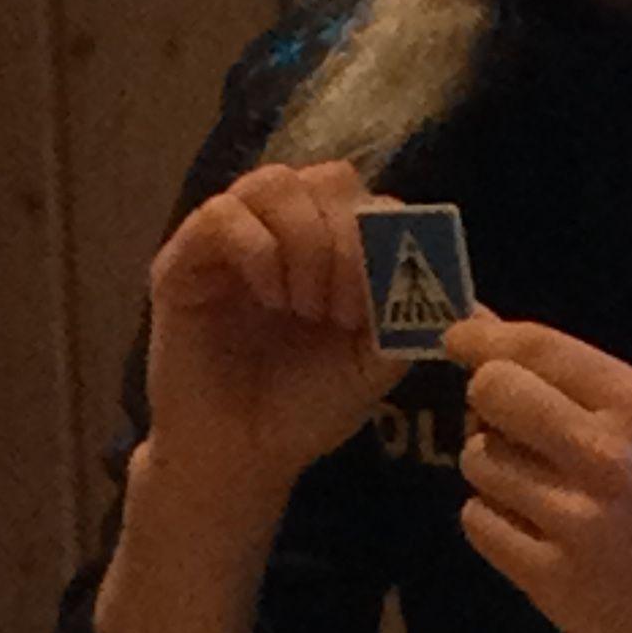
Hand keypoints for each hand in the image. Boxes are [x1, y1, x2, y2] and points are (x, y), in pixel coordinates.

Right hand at [143, 160, 398, 510]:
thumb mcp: (375, 360)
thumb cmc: (306, 406)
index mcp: (332, 246)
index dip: (383, 237)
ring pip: (274, 183)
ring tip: (303, 306)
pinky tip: (269, 298)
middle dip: (346, 240)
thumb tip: (447, 274)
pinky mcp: (184, 258)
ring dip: (303, 242)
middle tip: (340, 310)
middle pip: (327, 178)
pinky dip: (256, 249)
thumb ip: (409, 311)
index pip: (367, 197)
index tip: (376, 303)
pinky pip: (221, 213)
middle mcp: (282, 230)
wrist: (243, 454)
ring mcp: (231, 238)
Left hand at [443, 312, 631, 632]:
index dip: (482, 335)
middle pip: (494, 392)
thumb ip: (579, 387)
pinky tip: (532, 532)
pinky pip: (477, 521)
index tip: (458, 336)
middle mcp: (610, 457)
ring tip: (535, 490)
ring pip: (477, 459)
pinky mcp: (550, 577)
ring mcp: (578, 521)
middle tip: (506, 425)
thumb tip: (485, 325)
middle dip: (486, 402)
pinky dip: (492, 521)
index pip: (539, 347)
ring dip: (492, 469)